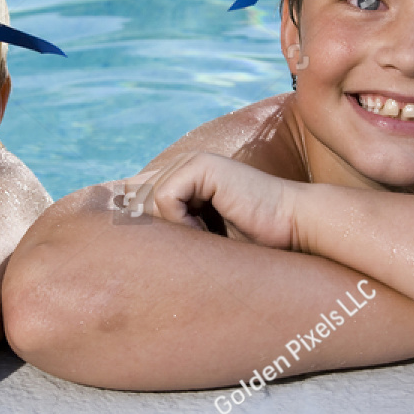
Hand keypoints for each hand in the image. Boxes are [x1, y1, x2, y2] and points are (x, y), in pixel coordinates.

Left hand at [133, 151, 306, 249]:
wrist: (294, 229)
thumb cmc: (253, 244)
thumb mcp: (198, 240)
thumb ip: (167, 231)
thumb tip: (119, 238)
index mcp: (180, 180)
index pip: (132, 196)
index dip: (127, 221)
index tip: (129, 251)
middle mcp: (181, 167)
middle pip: (133, 200)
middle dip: (148, 232)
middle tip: (188, 247)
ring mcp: (190, 162)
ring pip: (147, 202)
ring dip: (172, 231)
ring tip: (204, 241)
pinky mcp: (201, 165)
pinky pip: (165, 198)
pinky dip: (182, 222)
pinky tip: (208, 231)